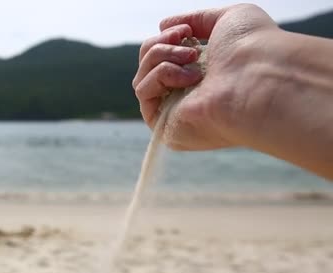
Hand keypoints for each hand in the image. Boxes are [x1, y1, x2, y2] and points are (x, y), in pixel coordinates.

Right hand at [132, 4, 279, 150]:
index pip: (165, 55)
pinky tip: (189, 78)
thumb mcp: (226, 18)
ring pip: (142, 75)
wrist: (259, 78)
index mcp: (202, 74)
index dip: (167, 38)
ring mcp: (174, 111)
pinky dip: (161, 76)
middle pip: (147, 62)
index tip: (186, 30)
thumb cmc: (252, 48)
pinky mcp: (163, 126)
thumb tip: (163, 26)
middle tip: (185, 39)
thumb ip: (195, 19)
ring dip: (162, 56)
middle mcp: (187, 95)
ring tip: (192, 59)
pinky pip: (143, 91)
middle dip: (160, 44)